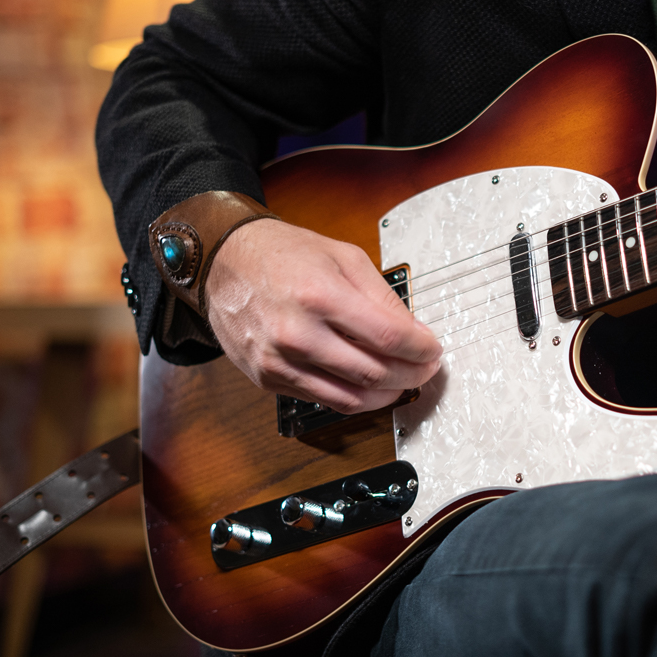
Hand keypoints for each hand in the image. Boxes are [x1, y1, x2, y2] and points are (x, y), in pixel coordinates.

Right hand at [205, 218, 442, 412]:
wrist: (223, 261)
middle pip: (374, 373)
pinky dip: (355, 399)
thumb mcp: (343, 257)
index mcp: (320, 295)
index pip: (388, 338)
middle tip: (426, 368)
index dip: (421, 350)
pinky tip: (369, 385)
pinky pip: (324, 402)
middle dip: (411, 374)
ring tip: (403, 380)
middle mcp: (297, 333)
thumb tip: (415, 332)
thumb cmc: (281, 254)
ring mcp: (280, 361)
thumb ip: (383, 297)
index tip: (433, 350)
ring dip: (387, 395)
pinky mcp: (268, 379)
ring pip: (351, 399)